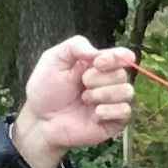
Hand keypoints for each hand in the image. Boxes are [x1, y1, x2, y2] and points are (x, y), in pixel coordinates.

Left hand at [11, 37, 138, 167]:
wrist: (40, 119)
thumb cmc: (46, 89)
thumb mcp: (54, 58)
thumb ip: (75, 46)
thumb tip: (99, 52)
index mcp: (99, 66)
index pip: (123, 56)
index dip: (116, 57)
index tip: (97, 63)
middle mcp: (109, 83)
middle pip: (122, 74)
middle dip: (99, 79)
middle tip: (82, 84)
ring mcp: (113, 103)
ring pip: (127, 92)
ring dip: (103, 94)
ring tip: (84, 99)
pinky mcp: (114, 122)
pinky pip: (126, 112)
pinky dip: (109, 111)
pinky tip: (94, 114)